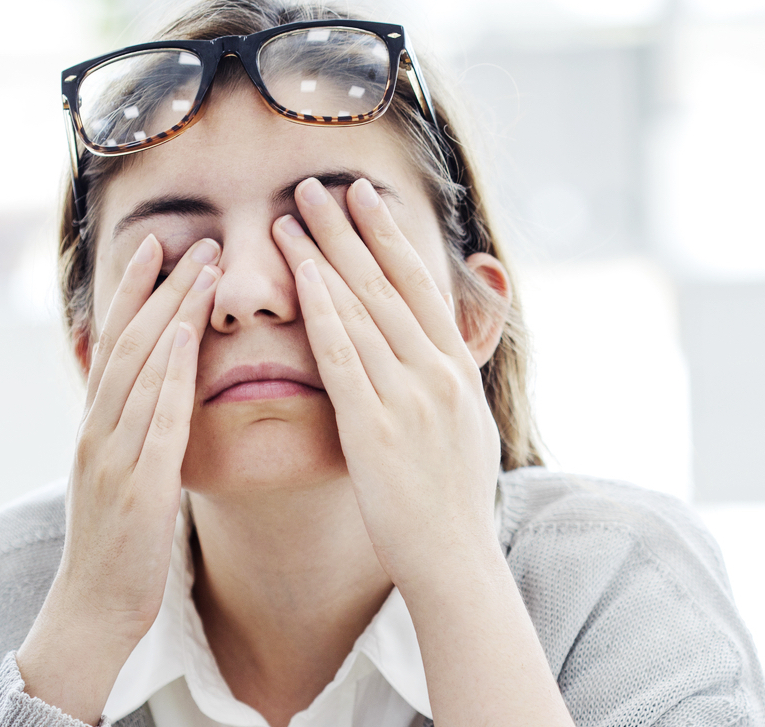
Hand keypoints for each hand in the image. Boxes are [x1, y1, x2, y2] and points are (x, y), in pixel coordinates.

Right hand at [14, 234, 220, 720]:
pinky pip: (155, 422)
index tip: (159, 244)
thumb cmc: (117, 546)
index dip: (135, 291)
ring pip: (139, 370)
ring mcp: (114, 457)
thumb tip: (144, 385)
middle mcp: (98, 431)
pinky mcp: (138, 488)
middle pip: (128, 343)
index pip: (115, 342)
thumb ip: (128, 428)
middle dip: (158, 287)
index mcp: (96, 426)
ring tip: (202, 270)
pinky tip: (188, 343)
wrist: (94, 610)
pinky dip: (169, 378)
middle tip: (190, 239)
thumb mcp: (118, 475)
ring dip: (171, 315)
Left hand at [269, 177, 504, 587]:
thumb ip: (457, 375)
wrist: (454, 558)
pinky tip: (302, 277)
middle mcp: (436, 372)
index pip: (419, 285)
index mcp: (455, 370)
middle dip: (351, 229)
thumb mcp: (471, 425)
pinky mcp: (375, 426)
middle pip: (388, 284)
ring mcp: (408, 397)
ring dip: (326, 255)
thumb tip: (457, 342)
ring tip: (293, 214)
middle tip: (319, 184)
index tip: (364, 196)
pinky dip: (323, 312)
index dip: (389, 237)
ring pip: (362, 309)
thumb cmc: (454, 500)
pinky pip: (344, 358)